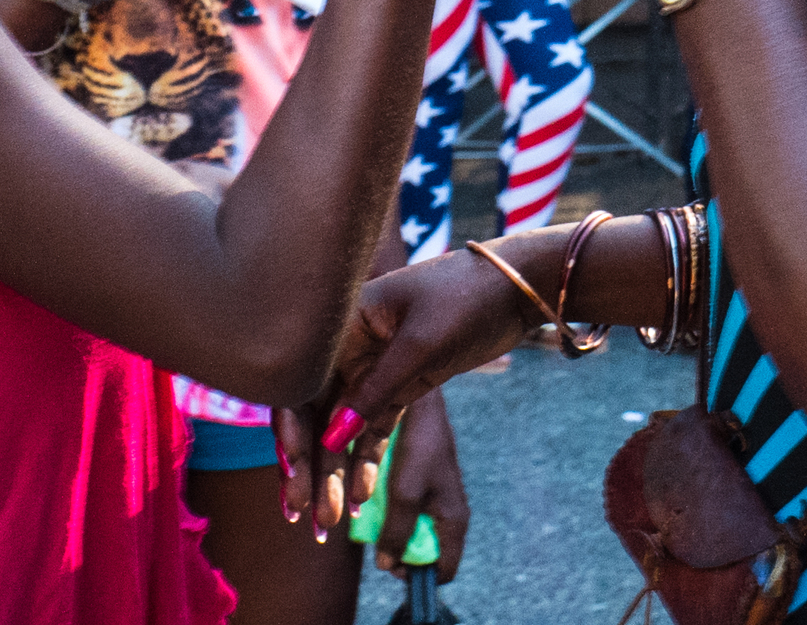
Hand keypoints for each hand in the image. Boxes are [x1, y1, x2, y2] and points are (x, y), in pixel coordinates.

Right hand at [278, 252, 532, 534]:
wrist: (514, 286)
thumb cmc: (464, 298)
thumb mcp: (420, 344)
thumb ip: (376, 391)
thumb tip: (332, 439)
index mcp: (343, 322)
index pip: (302, 381)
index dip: (292, 429)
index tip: (295, 471)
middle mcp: (349, 346)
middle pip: (317, 411)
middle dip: (311, 465)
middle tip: (308, 514)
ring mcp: (374, 367)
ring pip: (343, 427)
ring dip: (335, 472)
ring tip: (330, 521)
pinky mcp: (400, 384)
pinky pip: (373, 428)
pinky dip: (364, 460)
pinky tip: (359, 497)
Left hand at [375, 391, 468, 579]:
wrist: (421, 402)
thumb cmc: (418, 447)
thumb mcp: (405, 494)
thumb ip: (396, 532)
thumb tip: (387, 565)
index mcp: (454, 521)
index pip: (444, 569)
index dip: (417, 575)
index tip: (390, 566)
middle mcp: (448, 514)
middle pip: (425, 551)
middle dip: (399, 550)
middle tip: (374, 540)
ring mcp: (435, 498)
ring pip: (412, 529)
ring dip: (390, 529)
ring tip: (370, 516)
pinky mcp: (422, 483)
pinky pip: (405, 508)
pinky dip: (389, 509)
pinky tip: (372, 497)